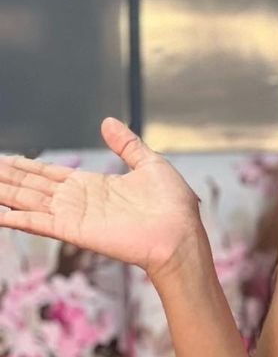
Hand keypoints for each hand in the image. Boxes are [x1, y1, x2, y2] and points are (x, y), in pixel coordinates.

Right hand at [0, 117, 202, 280]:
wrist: (181, 234)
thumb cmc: (173, 207)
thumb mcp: (150, 164)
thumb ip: (126, 144)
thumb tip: (107, 122)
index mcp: (92, 185)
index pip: (48, 174)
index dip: (24, 166)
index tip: (4, 159)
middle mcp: (77, 201)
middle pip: (30, 186)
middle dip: (6, 176)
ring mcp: (73, 216)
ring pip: (26, 200)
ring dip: (3, 192)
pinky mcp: (74, 230)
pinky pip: (36, 222)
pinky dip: (14, 218)